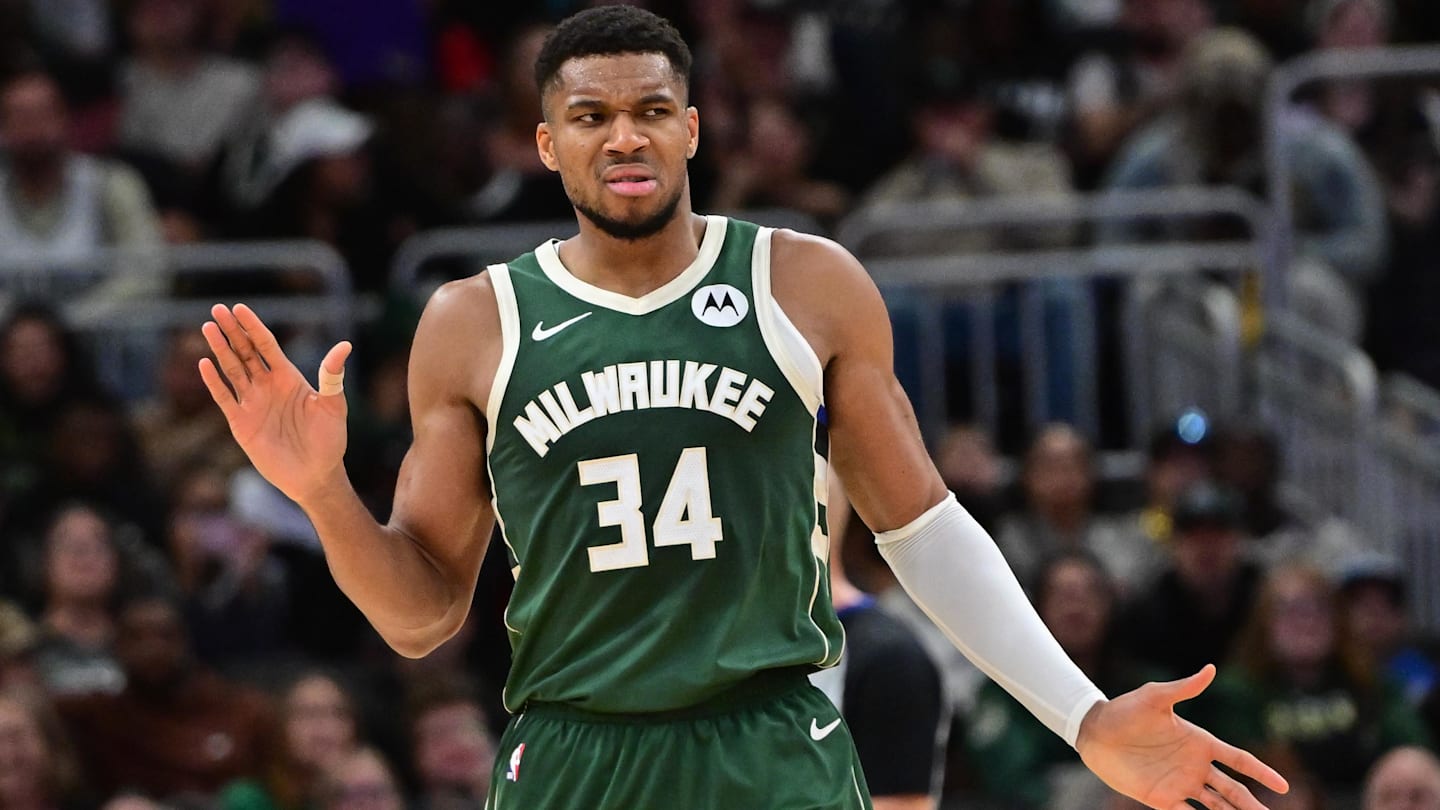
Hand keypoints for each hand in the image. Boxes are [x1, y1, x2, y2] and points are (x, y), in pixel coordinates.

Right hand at [199, 303, 352, 504]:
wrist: (315, 475)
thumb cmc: (329, 441)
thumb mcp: (333, 406)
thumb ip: (332, 376)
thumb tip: (344, 345)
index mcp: (289, 378)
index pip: (266, 345)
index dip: (253, 326)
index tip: (239, 308)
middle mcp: (268, 387)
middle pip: (245, 352)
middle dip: (232, 331)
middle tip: (217, 309)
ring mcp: (253, 404)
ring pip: (232, 370)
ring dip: (220, 350)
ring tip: (207, 327)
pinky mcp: (242, 423)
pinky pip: (224, 398)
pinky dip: (214, 382)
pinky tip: (205, 364)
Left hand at [1076, 665, 1288, 809]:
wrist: (1094, 732)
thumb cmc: (1125, 711)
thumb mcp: (1155, 698)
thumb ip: (1184, 688)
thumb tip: (1211, 669)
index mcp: (1200, 742)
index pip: (1239, 760)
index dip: (1261, 772)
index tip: (1283, 787)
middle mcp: (1195, 766)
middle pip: (1233, 790)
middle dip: (1252, 805)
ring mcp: (1180, 784)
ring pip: (1216, 806)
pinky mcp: (1161, 798)